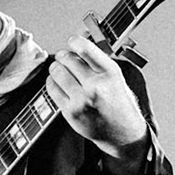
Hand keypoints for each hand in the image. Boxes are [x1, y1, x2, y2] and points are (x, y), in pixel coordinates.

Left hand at [45, 35, 148, 167]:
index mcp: (110, 73)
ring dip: (55, 68)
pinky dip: (51, 82)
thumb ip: (98, 62)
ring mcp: (82, 99)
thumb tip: (78, 43)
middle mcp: (96, 85)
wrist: (123, 133)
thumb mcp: (116, 78)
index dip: (74, 42)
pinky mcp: (70, 111)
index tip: (72, 42)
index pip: (85, 49)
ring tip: (59, 69)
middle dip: (63, 56)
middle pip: (67, 59)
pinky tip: (57, 82)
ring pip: (57, 72)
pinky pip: (52, 89)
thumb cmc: (119, 103)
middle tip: (63, 57)